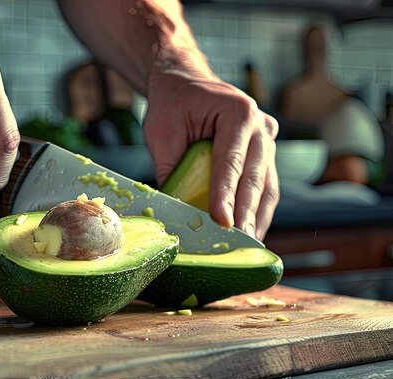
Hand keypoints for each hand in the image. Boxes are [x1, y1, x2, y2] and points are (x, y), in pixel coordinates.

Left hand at [144, 72, 278, 239]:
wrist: (185, 83)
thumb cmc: (172, 105)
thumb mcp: (162, 133)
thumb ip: (171, 169)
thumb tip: (175, 211)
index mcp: (238, 112)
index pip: (231, 162)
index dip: (226, 195)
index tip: (222, 222)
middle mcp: (260, 125)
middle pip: (255, 177)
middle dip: (246, 213)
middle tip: (239, 242)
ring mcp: (266, 138)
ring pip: (266, 185)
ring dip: (257, 216)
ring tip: (248, 244)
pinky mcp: (264, 152)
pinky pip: (265, 185)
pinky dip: (257, 208)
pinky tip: (250, 229)